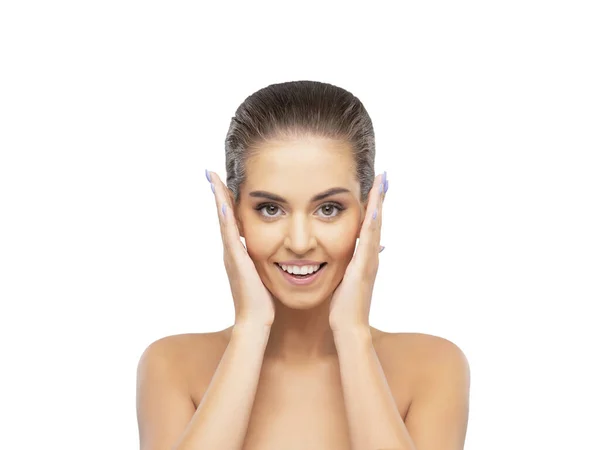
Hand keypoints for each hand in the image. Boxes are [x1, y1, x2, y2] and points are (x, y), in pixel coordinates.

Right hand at [206, 170, 274, 327]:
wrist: (254, 321)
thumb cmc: (261, 302)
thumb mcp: (262, 275)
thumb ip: (262, 263)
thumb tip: (274, 255)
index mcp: (237, 253)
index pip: (231, 221)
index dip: (226, 202)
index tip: (222, 182)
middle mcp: (231, 251)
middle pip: (222, 216)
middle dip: (218, 194)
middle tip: (211, 173)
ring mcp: (231, 255)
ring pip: (223, 222)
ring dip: (218, 200)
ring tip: (213, 179)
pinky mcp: (237, 261)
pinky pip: (230, 236)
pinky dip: (226, 219)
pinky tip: (224, 204)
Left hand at [329, 172, 387, 332]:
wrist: (350, 327)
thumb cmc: (344, 307)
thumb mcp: (345, 280)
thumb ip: (348, 266)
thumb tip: (346, 257)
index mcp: (364, 257)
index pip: (369, 225)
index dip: (373, 205)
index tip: (376, 186)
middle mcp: (370, 256)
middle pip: (377, 220)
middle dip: (380, 198)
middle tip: (384, 176)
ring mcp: (369, 261)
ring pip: (376, 226)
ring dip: (379, 204)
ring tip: (383, 183)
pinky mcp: (364, 267)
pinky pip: (368, 241)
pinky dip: (372, 224)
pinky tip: (373, 209)